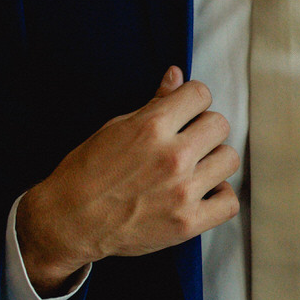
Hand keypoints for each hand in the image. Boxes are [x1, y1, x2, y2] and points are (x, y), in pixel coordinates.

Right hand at [16, 66, 239, 293]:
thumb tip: (176, 75)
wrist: (69, 221)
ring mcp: (183, 191)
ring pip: (229, 159)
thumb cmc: (86, 173)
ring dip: (214, 160)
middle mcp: (172, 157)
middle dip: (204, 128)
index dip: (192, 100)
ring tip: (195, 167)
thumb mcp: (114, 128)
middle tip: (188, 141)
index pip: (200, 94)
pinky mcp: (187, 223)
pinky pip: (229, 202)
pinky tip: (203, 192)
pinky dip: (220, 196)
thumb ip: (153, 103)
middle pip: (220, 125)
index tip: (186, 111)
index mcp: (152, 127)